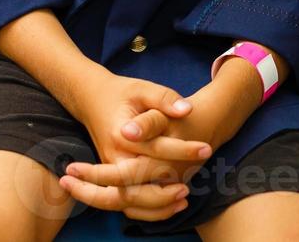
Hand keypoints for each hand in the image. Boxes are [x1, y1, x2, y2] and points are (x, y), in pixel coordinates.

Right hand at [61, 71, 213, 221]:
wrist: (92, 100)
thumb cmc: (121, 94)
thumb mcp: (142, 88)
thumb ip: (163, 98)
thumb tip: (186, 110)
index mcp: (121, 133)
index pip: (155, 147)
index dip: (182, 150)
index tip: (205, 148)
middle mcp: (113, 157)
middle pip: (139, 181)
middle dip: (167, 187)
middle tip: (190, 186)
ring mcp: (110, 170)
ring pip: (130, 199)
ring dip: (157, 204)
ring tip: (185, 198)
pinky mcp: (113, 178)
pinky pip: (128, 203)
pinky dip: (148, 210)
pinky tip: (173, 206)